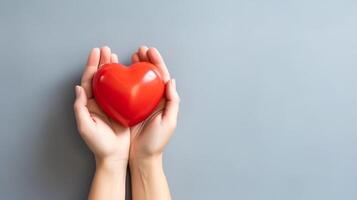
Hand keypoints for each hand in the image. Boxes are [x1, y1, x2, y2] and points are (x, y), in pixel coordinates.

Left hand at [74, 46, 129, 162]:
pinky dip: (125, 80)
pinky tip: (128, 73)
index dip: (92, 65)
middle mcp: (100, 101)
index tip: (96, 52)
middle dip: (102, 62)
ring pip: (111, 82)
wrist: (114, 155)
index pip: (89, 80)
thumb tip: (78, 88)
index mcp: (89, 104)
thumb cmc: (99, 144)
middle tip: (106, 49)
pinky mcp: (123, 108)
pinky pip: (123, 91)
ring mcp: (111, 104)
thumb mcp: (85, 127)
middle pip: (100, 77)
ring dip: (112, 68)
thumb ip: (80, 108)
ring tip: (115, 56)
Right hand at [129, 46, 179, 160]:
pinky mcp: (130, 108)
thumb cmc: (156, 142)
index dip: (157, 63)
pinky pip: (128, 90)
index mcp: (164, 101)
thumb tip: (171, 81)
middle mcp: (153, 100)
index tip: (150, 51)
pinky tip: (121, 73)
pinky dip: (125, 80)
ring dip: (137, 67)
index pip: (161, 77)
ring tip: (132, 56)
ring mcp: (141, 103)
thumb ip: (172, 101)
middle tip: (140, 49)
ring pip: (140, 80)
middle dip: (147, 61)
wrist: (142, 157)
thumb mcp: (169, 122)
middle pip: (150, 76)